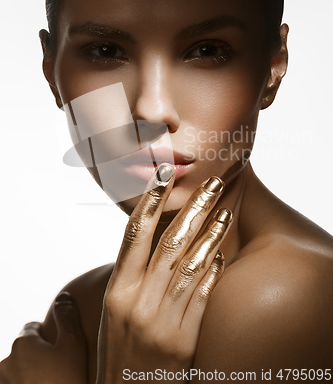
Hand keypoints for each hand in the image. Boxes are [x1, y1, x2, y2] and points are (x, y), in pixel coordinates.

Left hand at [0, 292, 87, 383]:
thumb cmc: (67, 381)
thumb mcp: (74, 345)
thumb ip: (67, 317)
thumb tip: (63, 297)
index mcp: (23, 343)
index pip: (31, 328)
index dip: (46, 337)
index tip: (58, 350)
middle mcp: (7, 361)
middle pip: (22, 351)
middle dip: (35, 357)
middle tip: (55, 370)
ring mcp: (3, 381)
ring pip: (16, 371)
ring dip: (27, 374)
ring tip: (48, 382)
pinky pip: (15, 382)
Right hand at [96, 163, 232, 382]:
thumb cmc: (118, 346)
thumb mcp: (113, 308)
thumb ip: (129, 273)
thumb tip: (147, 236)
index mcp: (117, 291)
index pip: (135, 234)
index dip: (150, 200)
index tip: (164, 173)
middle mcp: (139, 302)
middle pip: (170, 242)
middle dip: (193, 208)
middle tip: (212, 183)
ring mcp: (163, 321)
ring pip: (192, 265)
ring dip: (212, 235)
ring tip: (225, 212)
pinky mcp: (184, 339)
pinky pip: (202, 296)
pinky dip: (213, 271)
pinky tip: (221, 253)